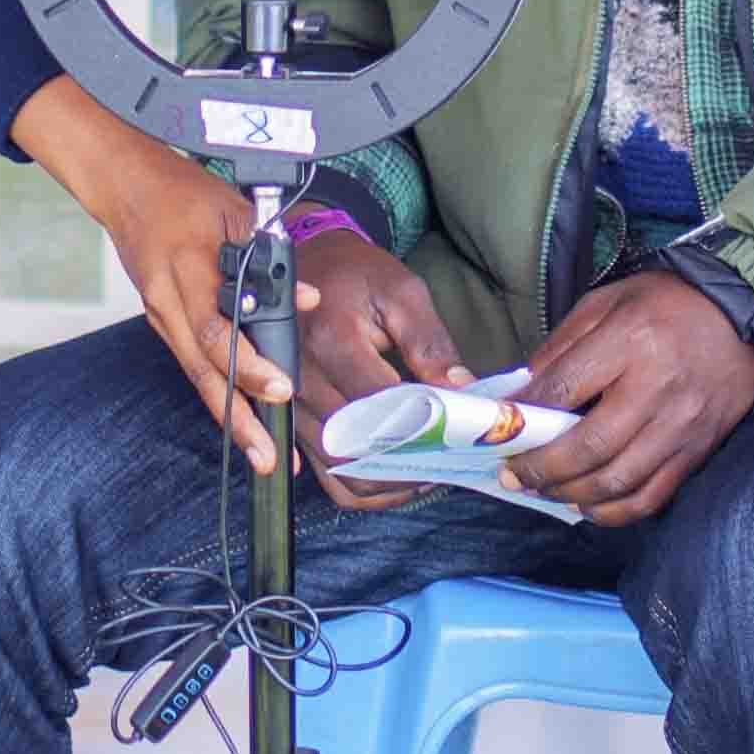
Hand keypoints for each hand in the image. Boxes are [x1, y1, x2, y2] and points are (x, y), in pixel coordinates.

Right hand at [19, 79, 286, 445]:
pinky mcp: (164, 323)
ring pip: (197, 378)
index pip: (217, 332)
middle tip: (269, 455)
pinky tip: (240, 422)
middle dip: (239, 418)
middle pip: (204, 373)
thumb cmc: (182, 192)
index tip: (281, 390)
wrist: (126, 188)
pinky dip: (217, 396)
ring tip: (260, 455)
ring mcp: (162, 318)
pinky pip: (192, 366)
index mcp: (185, 274)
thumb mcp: (235, 211)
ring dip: (229, 419)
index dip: (249, 366)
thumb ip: (272, 256)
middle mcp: (168, 305)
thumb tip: (309, 299)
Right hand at [292, 235, 472, 508]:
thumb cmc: (357, 276)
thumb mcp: (402, 293)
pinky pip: (323, 474)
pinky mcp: (291, 421)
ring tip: (429, 470)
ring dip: (388, 481)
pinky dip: (360, 487)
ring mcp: (290, 405)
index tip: (459, 433)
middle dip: (409, 459)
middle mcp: (301, 379)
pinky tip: (394, 477)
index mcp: (330, 340)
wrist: (308, 265)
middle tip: (451, 458)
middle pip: (357, 443)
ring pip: (340, 468)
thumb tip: (462, 391)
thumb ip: (430, 342)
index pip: (378, 404)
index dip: (421, 426)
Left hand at [504, 265, 753, 526]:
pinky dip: (613, 511)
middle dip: (541, 469)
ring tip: (545, 489)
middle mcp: (656, 389)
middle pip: (587, 448)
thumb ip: (561, 346)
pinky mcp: (697, 451)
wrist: (744, 313)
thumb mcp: (607, 302)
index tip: (499, 429)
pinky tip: (588, 504)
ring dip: (570, 494)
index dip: (524, 416)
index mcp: (629, 341)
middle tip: (514, 474)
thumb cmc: (667, 303)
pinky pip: (651, 497)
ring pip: (616, 481)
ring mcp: (680, 426)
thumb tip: (522, 394)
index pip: (563, 389)